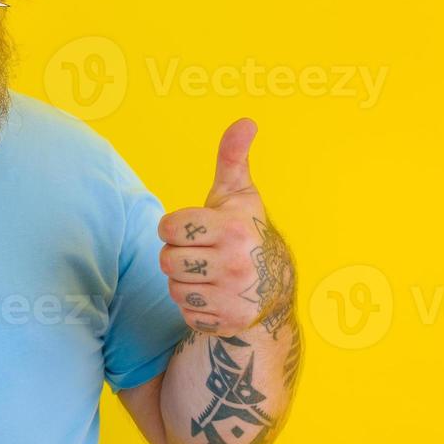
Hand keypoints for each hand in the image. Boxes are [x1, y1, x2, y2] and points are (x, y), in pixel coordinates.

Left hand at [156, 118, 294, 337]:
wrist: (276, 288)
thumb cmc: (247, 232)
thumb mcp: (240, 194)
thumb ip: (232, 158)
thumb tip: (246, 121)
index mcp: (233, 229)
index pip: (169, 228)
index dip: (175, 228)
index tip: (193, 230)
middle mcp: (236, 263)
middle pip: (167, 260)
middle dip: (178, 255)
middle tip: (200, 253)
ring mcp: (234, 296)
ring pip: (173, 288)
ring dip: (184, 282)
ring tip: (207, 274)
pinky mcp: (228, 322)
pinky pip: (185, 312)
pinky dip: (194, 306)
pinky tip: (214, 296)